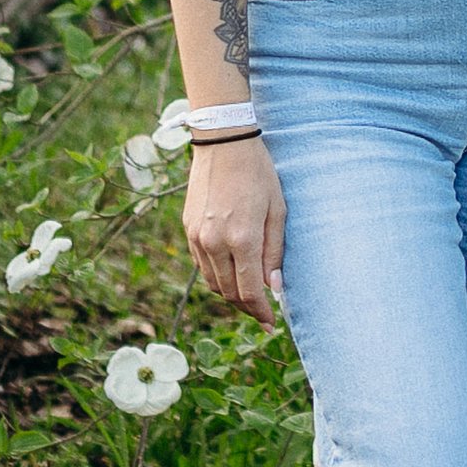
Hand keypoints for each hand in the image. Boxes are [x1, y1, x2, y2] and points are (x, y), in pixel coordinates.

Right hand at [184, 135, 285, 323]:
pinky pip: (202, 265)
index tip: (271, 324)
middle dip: (247, 308)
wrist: (223, 142)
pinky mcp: (189, 230)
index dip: (261, 312)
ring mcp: (197, 237)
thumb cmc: (258, 173)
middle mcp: (215, 242)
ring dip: (230, 294)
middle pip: (229, 293)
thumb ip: (274, 252)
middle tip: (262, 313)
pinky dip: (217, 276)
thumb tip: (273, 288)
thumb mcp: (277, 210)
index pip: (250, 291)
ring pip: (213, 283)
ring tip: (248, 296)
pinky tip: (231, 273)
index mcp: (241, 238)